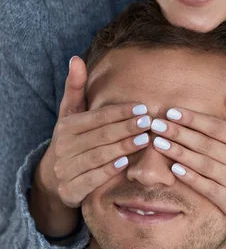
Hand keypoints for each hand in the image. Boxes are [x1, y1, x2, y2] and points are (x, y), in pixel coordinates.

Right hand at [34, 56, 150, 208]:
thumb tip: (76, 58)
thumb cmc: (72, 138)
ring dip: (122, 148)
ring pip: (98, 156)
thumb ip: (75, 86)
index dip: (120, 112)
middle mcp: (64, 147)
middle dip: (126, 128)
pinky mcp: (70, 190)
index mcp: (66, 126)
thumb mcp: (71, 113)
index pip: (97, 117)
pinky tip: (126, 164)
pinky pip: (91, 179)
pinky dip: (108, 171)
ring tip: (144, 140)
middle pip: (100, 136)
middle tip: (149, 122)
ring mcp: (65, 169)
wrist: (53, 176)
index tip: (143, 108)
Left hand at [150, 95, 225, 230]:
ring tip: (158, 143)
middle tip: (157, 125)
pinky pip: (208, 188)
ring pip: (204, 165)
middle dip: (179, 133)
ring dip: (179, 153)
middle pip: (207, 145)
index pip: (218, 128)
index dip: (194, 119)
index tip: (172, 112)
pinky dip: (190, 178)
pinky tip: (173, 167)